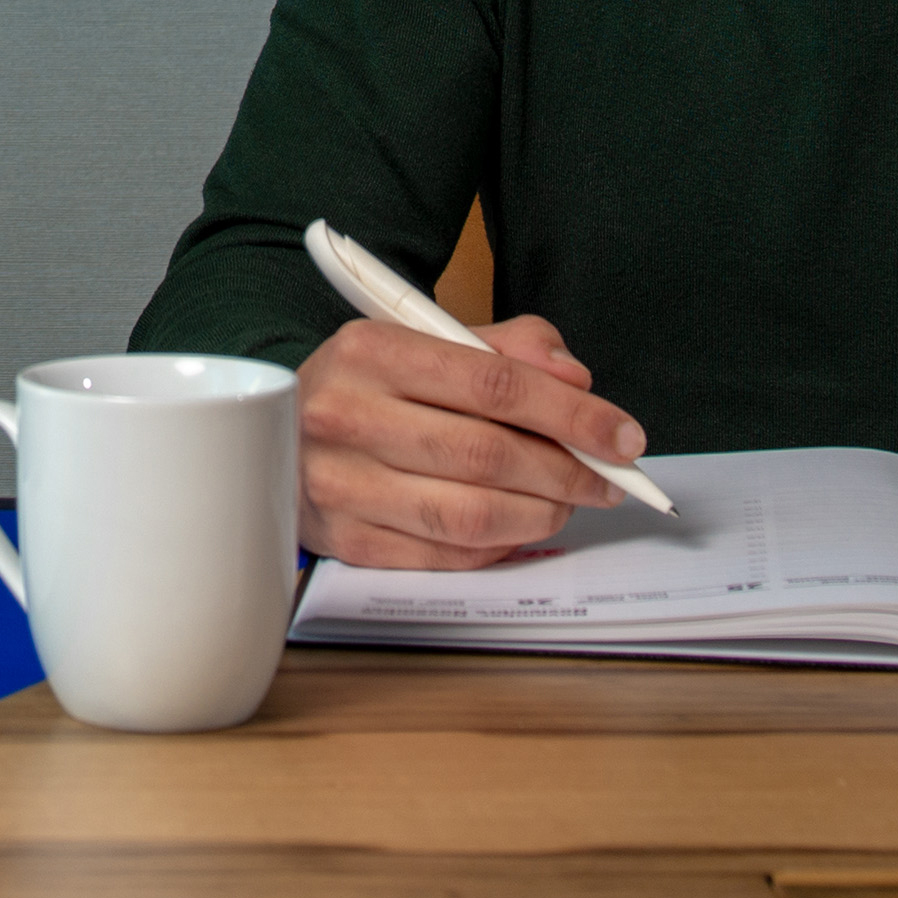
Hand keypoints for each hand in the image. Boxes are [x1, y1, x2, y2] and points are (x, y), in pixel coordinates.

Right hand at [298, 312, 660, 568]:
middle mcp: (344, 415)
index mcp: (370, 349)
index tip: (622, 436)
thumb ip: (508, 348)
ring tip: (566, 503)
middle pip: (486, 454)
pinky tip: (518, 527)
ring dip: (539, 515)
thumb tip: (576, 381)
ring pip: (468, 515)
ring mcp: (338, 485)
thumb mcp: (428, 341)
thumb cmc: (371, 387)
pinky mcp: (343, 540)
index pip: (493, 383)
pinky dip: (497, 547)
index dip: (571, 414)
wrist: (275, 433)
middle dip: (566, 472)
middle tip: (606, 480)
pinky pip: (443, 556)